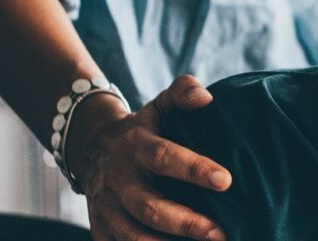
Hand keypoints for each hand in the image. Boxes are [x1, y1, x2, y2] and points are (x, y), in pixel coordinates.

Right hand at [67, 75, 231, 240]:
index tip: (226, 180)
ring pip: (133, 236)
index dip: (193, 169)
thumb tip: (206, 98)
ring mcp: (106, 209)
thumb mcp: (160, 105)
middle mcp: (118, 180)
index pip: (163, 156)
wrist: (92, 149)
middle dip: (185, 222)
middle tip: (220, 233)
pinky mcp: (101, 231)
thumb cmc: (144, 128)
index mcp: (135, 147)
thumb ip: (183, 92)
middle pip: (148, 206)